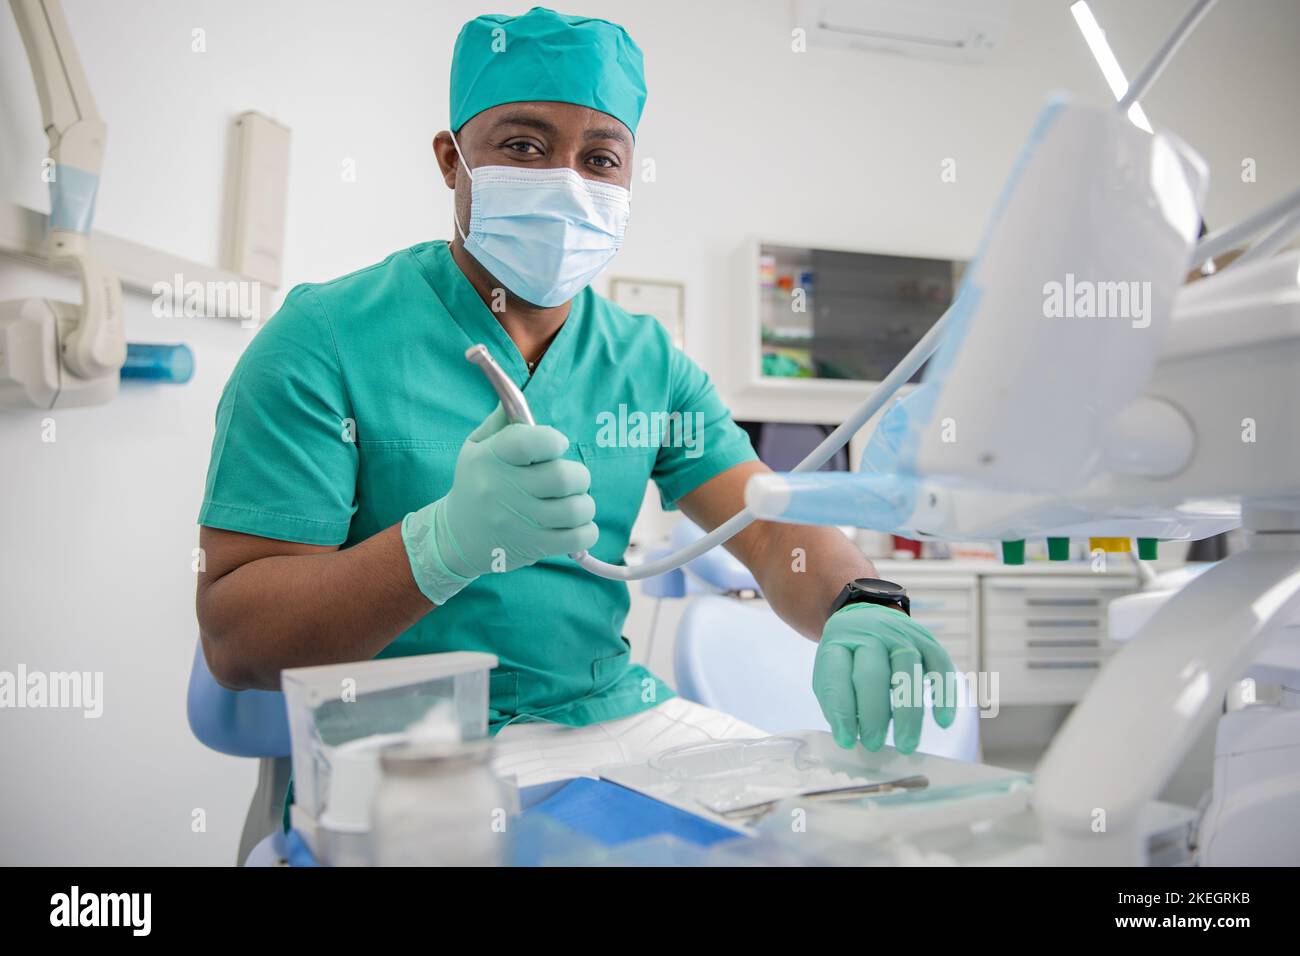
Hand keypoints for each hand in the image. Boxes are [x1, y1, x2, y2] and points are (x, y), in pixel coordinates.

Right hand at [402, 405, 596, 603]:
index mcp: (490, 458)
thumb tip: (517, 396)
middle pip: (563, 477)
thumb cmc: (476, 483)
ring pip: (576, 509)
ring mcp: (518, 522)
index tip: (556, 446)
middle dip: (578, 475)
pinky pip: (578, 538)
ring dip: (584, 504)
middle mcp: (502, 490)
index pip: (531, 442)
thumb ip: (503, 421)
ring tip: (573, 502)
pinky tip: (575, 524)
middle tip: (571, 479)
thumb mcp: (477, 447)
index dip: (554, 440)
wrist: (456, 537)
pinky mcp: (532, 547)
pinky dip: (586, 530)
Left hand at [813, 603, 955, 753]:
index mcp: (839, 641)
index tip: (847, 740)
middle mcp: (871, 634)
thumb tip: (850, 736)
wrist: (868, 614)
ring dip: (908, 712)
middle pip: (872, 674)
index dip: (842, 711)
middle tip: (874, 744)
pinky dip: (944, 695)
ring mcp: (901, 635)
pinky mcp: (927, 641)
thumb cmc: (848, 654)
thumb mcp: (830, 669)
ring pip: (908, 672)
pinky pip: (940, 666)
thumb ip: (836, 700)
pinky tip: (942, 721)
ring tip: (906, 744)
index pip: (837, 675)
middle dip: (873, 714)